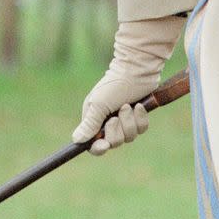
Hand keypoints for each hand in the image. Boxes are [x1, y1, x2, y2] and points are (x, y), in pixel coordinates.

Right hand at [72, 14, 185, 154]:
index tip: (104, 145)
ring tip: (128, 106)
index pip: (93, 143)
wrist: (135, 71)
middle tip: (116, 116)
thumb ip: (89, 124)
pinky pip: (141, 129)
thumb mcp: (99, 105)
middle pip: (113, 143)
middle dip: (117, 131)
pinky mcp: (138, 117)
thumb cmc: (113, 86)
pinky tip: (139, 106)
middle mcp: (108, 122)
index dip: (98, 148)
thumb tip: (76, 140)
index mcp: (94, 120)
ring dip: (129, 122)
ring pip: (129, 137)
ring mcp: (124, 121)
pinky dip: (141, 119)